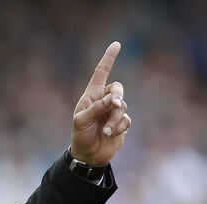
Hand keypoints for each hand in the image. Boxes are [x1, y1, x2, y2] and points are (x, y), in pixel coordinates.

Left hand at [70, 41, 131, 165]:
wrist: (88, 155)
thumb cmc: (80, 136)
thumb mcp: (82, 120)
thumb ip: (97, 108)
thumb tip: (114, 99)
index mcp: (91, 95)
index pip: (101, 73)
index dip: (108, 59)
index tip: (117, 44)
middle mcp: (103, 100)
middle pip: (117, 89)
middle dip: (117, 97)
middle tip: (114, 105)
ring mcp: (113, 111)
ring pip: (122, 106)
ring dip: (113, 119)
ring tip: (105, 131)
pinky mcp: (121, 123)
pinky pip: (126, 119)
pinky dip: (118, 127)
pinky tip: (110, 135)